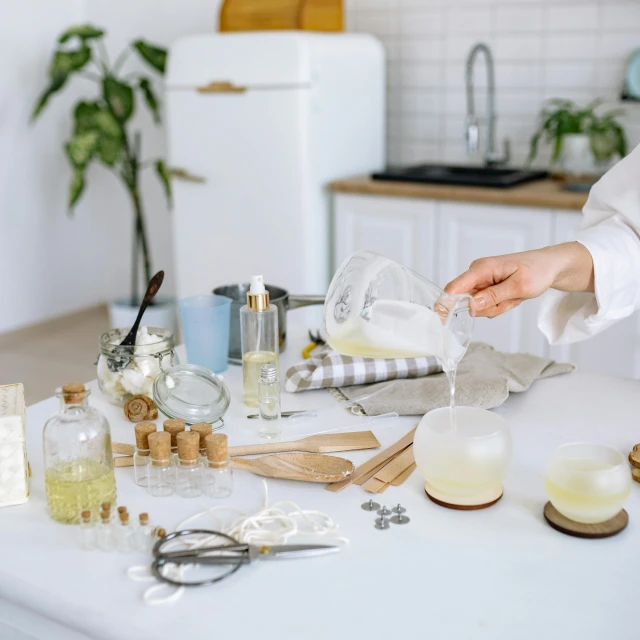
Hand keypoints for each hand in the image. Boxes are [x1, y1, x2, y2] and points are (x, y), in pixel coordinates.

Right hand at [444, 242, 593, 318]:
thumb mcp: (519, 287)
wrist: (550, 266)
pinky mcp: (485, 286)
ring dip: (496, 307)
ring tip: (513, 297)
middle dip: (488, 308)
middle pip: (467, 301)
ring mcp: (481, 280)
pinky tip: (511, 297)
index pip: (455, 287)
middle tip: (509, 301)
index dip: (446, 303)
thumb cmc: (538, 271)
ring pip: (477, 305)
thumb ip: (493, 296)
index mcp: (482, 268)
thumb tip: (471, 305)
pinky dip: (499, 305)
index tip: (442, 319)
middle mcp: (477, 273)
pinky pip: (485, 304)